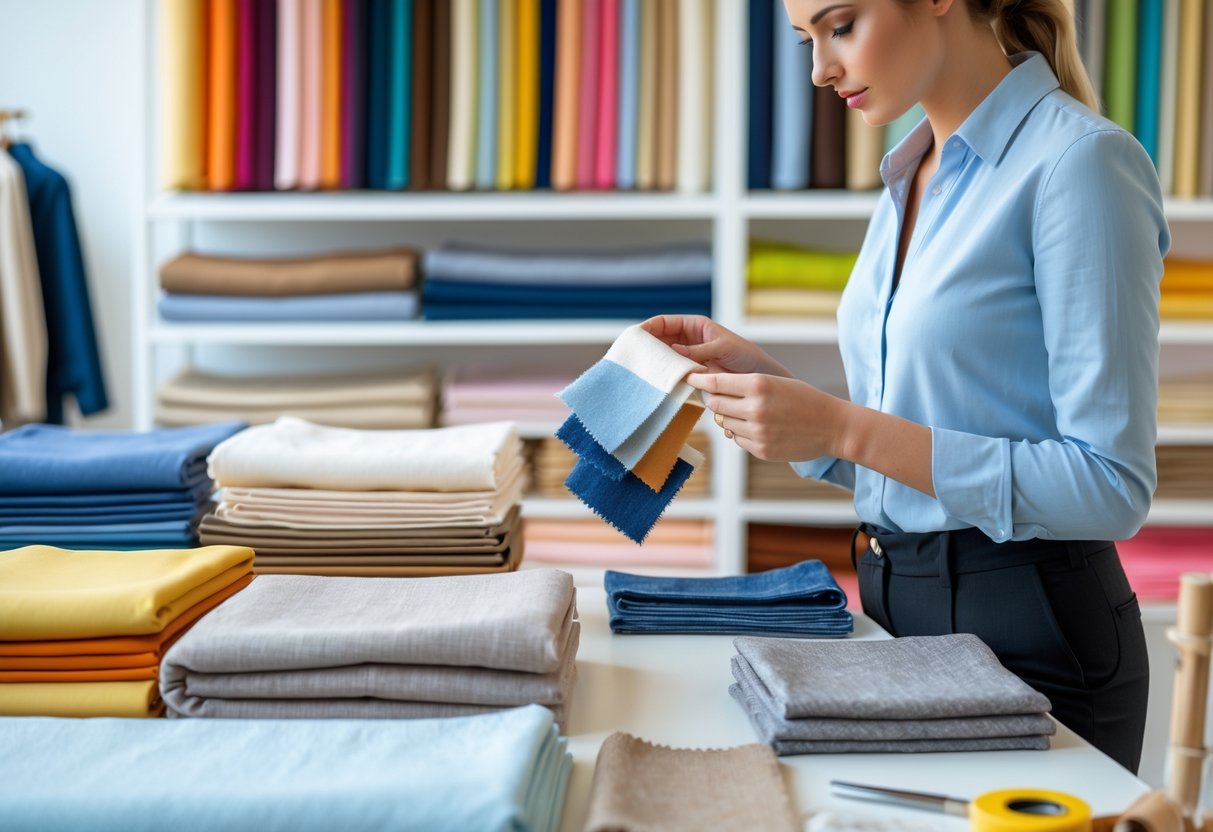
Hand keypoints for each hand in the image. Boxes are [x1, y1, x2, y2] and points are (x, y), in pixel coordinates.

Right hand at [641, 315, 792, 376]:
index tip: (636, 335)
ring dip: (652, 362)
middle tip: (631, 354)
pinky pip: (671, 373)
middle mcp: (688, 340)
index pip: (665, 322)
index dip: (648, 327)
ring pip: (662, 357)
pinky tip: (654, 380)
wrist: (758, 378)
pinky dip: (662, 376)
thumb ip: (698, 349)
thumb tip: (672, 350)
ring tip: (639, 368)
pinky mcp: (689, 375)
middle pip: (659, 339)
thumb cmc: (745, 356)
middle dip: (645, 345)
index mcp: (695, 326)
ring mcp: (687, 358)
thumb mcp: (722, 347)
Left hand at [690, 370, 852, 461]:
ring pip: (724, 423)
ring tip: (748, 413)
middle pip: (715, 404)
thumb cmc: (803, 399)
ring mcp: (757, 431)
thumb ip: (743, 384)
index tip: (688, 377)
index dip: (698, 380)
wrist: (833, 426)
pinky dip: (741, 433)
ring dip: (729, 418)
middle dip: (713, 399)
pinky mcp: (761, 450)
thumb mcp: (775, 382)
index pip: (715, 382)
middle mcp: (755, 408)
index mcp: (759, 384)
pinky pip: (737, 439)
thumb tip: (710, 386)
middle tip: (718, 395)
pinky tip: (759, 428)